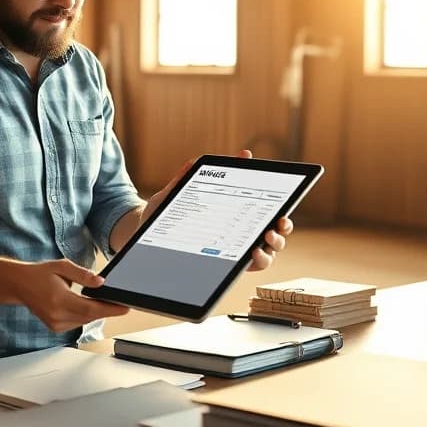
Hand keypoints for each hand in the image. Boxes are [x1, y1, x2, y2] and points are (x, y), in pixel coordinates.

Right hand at [11, 259, 128, 332]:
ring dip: (96, 313)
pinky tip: (89, 307)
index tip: (125, 308)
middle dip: (107, 310)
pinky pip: (77, 323)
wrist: (20, 285)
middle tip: (120, 302)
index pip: (90, 309)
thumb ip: (82, 275)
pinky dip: (85, 316)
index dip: (110, 310)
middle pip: (90, 317)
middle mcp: (57, 315)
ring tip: (107, 303)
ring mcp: (55, 324)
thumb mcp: (62, 266)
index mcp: (59, 300)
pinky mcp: (55, 327)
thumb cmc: (40, 274)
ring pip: (84, 321)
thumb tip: (100, 282)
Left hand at [145, 150, 291, 272]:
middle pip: (274, 232)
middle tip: (275, 226)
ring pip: (268, 252)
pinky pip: (250, 266)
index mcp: (234, 211)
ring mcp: (237, 250)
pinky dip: (256, 262)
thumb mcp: (172, 195)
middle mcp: (241, 232)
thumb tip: (196, 161)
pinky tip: (249, 256)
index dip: (276, 204)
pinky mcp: (229, 266)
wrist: (145, 234)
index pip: (262, 206)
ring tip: (261, 243)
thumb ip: (184, 179)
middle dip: (281, 230)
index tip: (279, 205)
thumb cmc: (162, 214)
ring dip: (272, 248)